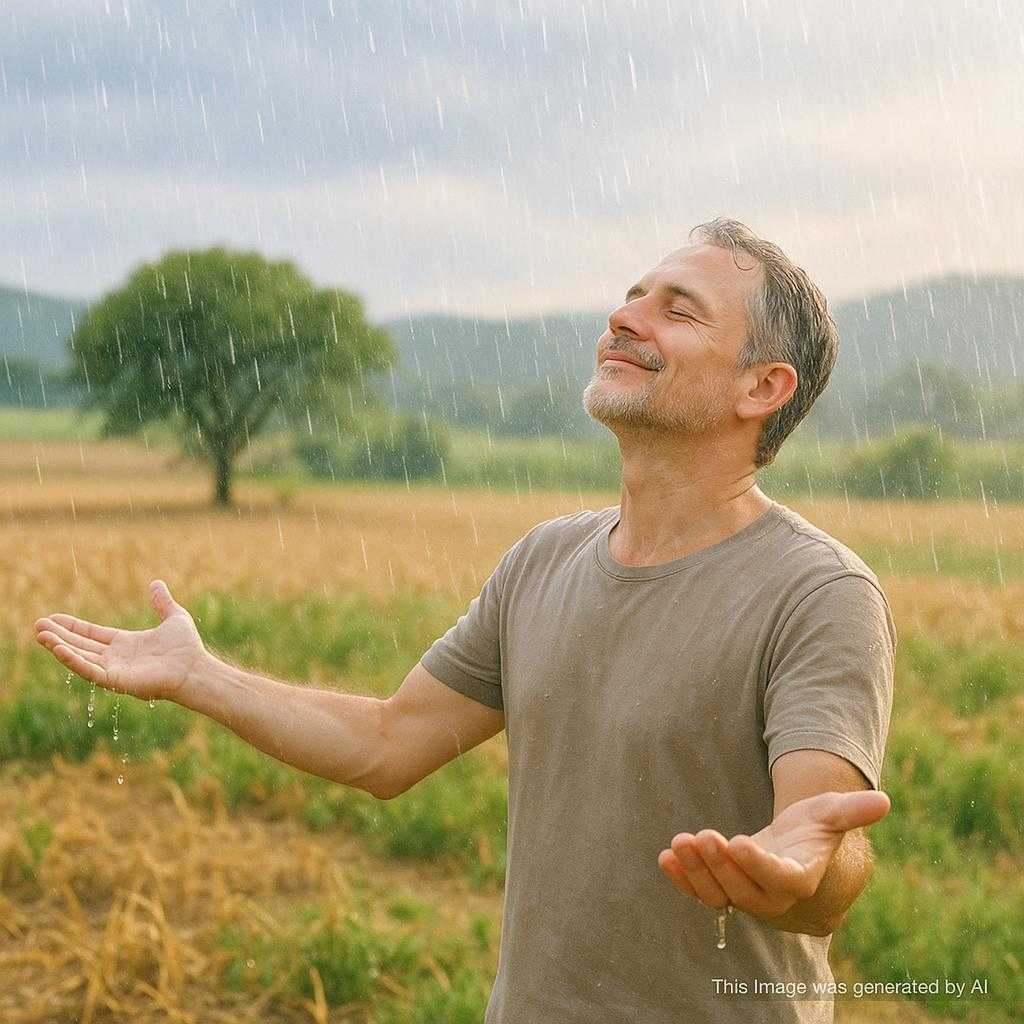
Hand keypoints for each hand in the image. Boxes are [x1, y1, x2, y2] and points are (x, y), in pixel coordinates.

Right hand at [34, 580, 207, 701]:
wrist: (196, 668)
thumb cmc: (188, 648)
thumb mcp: (174, 617)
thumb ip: (162, 603)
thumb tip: (156, 583)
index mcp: (126, 644)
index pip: (93, 635)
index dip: (74, 627)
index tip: (54, 618)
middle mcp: (117, 658)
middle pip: (81, 646)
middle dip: (59, 636)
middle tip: (37, 626)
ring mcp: (115, 671)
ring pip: (80, 658)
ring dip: (60, 647)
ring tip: (40, 635)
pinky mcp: (116, 681)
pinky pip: (90, 671)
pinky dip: (73, 661)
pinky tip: (59, 649)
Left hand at [657, 790, 890, 918]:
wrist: (794, 845)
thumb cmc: (814, 827)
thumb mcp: (832, 812)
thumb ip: (853, 810)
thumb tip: (884, 801)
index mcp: (801, 876)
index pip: (781, 879)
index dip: (758, 865)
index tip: (736, 841)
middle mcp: (774, 895)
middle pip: (745, 892)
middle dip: (720, 866)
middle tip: (700, 835)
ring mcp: (746, 896)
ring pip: (719, 896)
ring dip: (696, 872)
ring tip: (680, 842)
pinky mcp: (724, 891)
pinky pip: (700, 894)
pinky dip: (682, 880)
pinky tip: (666, 857)